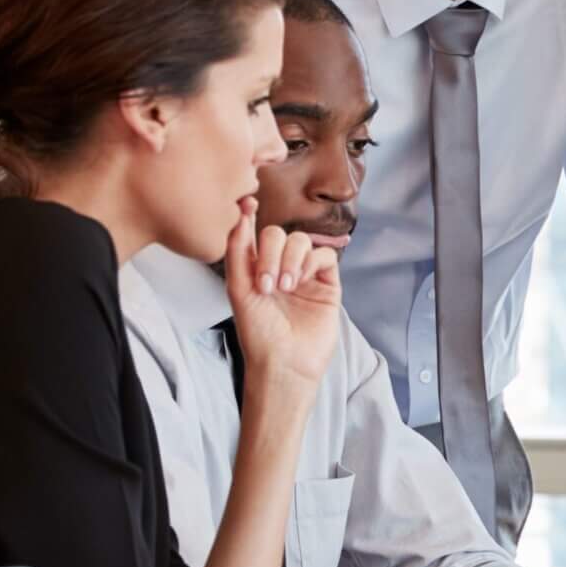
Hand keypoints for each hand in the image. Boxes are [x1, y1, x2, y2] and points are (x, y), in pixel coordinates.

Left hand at [224, 198, 342, 392]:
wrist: (284, 362)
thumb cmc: (257, 333)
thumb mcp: (238, 289)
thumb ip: (238, 252)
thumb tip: (241, 215)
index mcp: (255, 269)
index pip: (254, 234)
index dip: (250, 216)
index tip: (247, 204)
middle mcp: (280, 268)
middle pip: (278, 235)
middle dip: (272, 252)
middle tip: (267, 282)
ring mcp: (305, 275)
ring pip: (302, 242)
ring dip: (291, 259)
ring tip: (285, 287)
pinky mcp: (327, 283)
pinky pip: (323, 256)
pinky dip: (311, 262)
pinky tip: (301, 281)